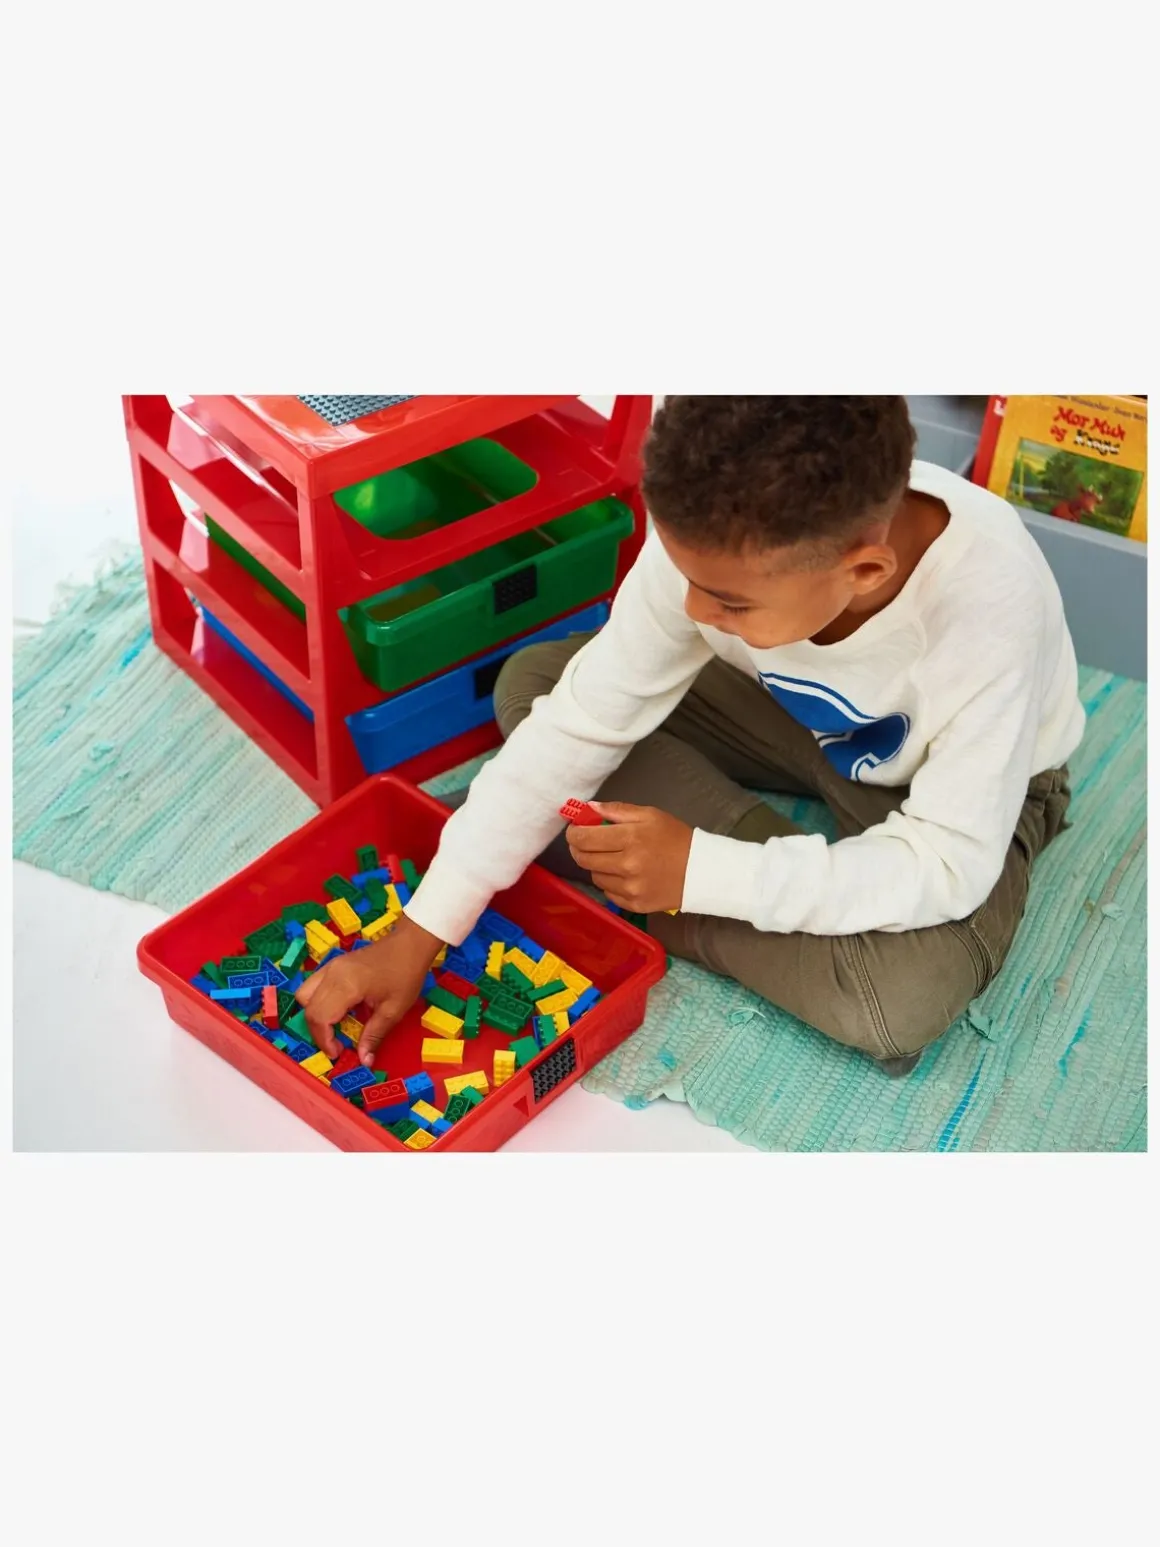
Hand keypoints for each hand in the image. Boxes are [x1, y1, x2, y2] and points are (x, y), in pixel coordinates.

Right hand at [295, 914, 442, 1067]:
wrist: (410, 943)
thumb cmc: (405, 974)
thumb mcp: (394, 1010)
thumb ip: (374, 1036)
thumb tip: (364, 1061)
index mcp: (345, 985)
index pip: (319, 1018)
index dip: (324, 1041)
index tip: (339, 1053)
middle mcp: (331, 974)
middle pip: (308, 1009)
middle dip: (319, 1032)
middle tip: (338, 1045)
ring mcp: (330, 967)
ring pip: (305, 995)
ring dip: (315, 1016)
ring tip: (336, 1028)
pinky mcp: (333, 964)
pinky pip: (314, 986)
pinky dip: (319, 1003)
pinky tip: (339, 1011)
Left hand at [564, 801, 692, 913]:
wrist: (701, 871)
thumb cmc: (675, 838)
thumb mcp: (650, 815)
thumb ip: (617, 810)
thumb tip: (588, 808)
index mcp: (630, 838)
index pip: (584, 838)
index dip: (573, 833)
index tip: (575, 830)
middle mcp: (626, 865)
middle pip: (584, 859)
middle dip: (579, 849)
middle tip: (584, 843)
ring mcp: (629, 888)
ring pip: (594, 876)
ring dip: (596, 865)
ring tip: (610, 857)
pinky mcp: (633, 904)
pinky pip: (607, 892)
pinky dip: (610, 882)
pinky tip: (622, 874)